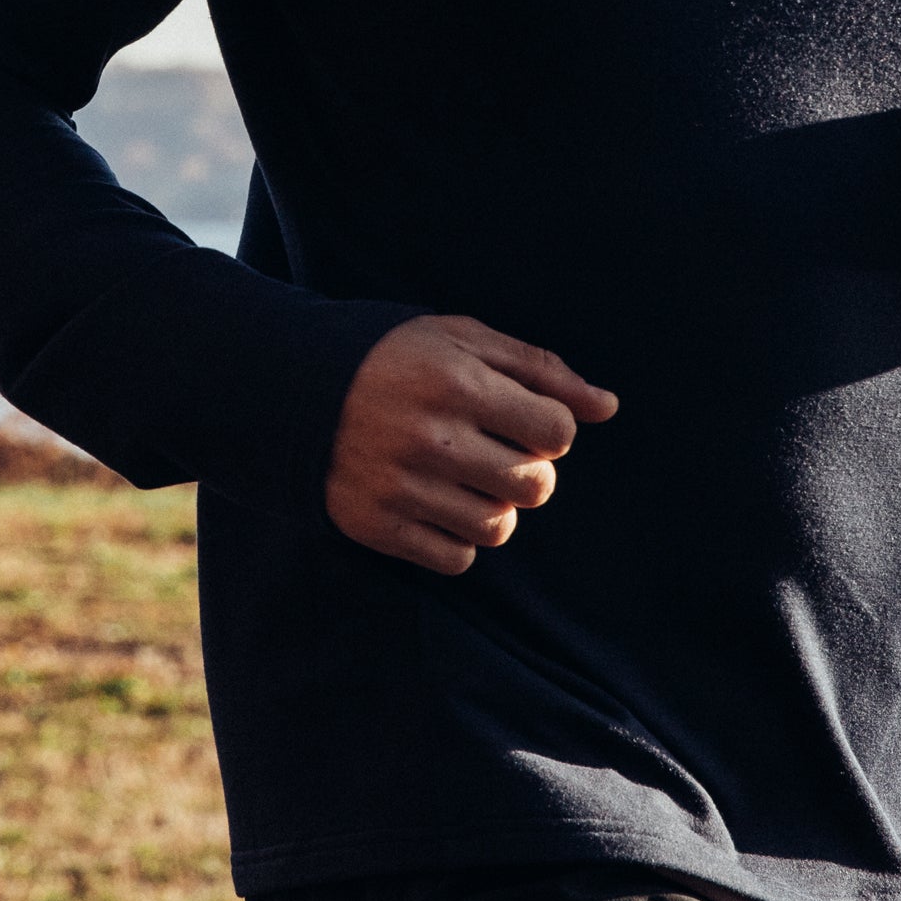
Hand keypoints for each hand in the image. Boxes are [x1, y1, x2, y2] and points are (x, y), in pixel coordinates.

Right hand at [324, 316, 619, 574]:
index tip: (520, 419)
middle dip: (528, 470)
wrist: (292, 388)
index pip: (557, 431)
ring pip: (498, 528)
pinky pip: (457, 560)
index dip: (548, 426)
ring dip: (494, 507)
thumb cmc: (394, 359)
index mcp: (459, 384)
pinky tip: (437, 504)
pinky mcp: (378, 525)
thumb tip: (608, 407)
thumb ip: (541, 370)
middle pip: (535, 485)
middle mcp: (433, 439)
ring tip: (465, 479)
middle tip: (495, 451)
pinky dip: (458, 540)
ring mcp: (403, 487)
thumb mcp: (465, 341)